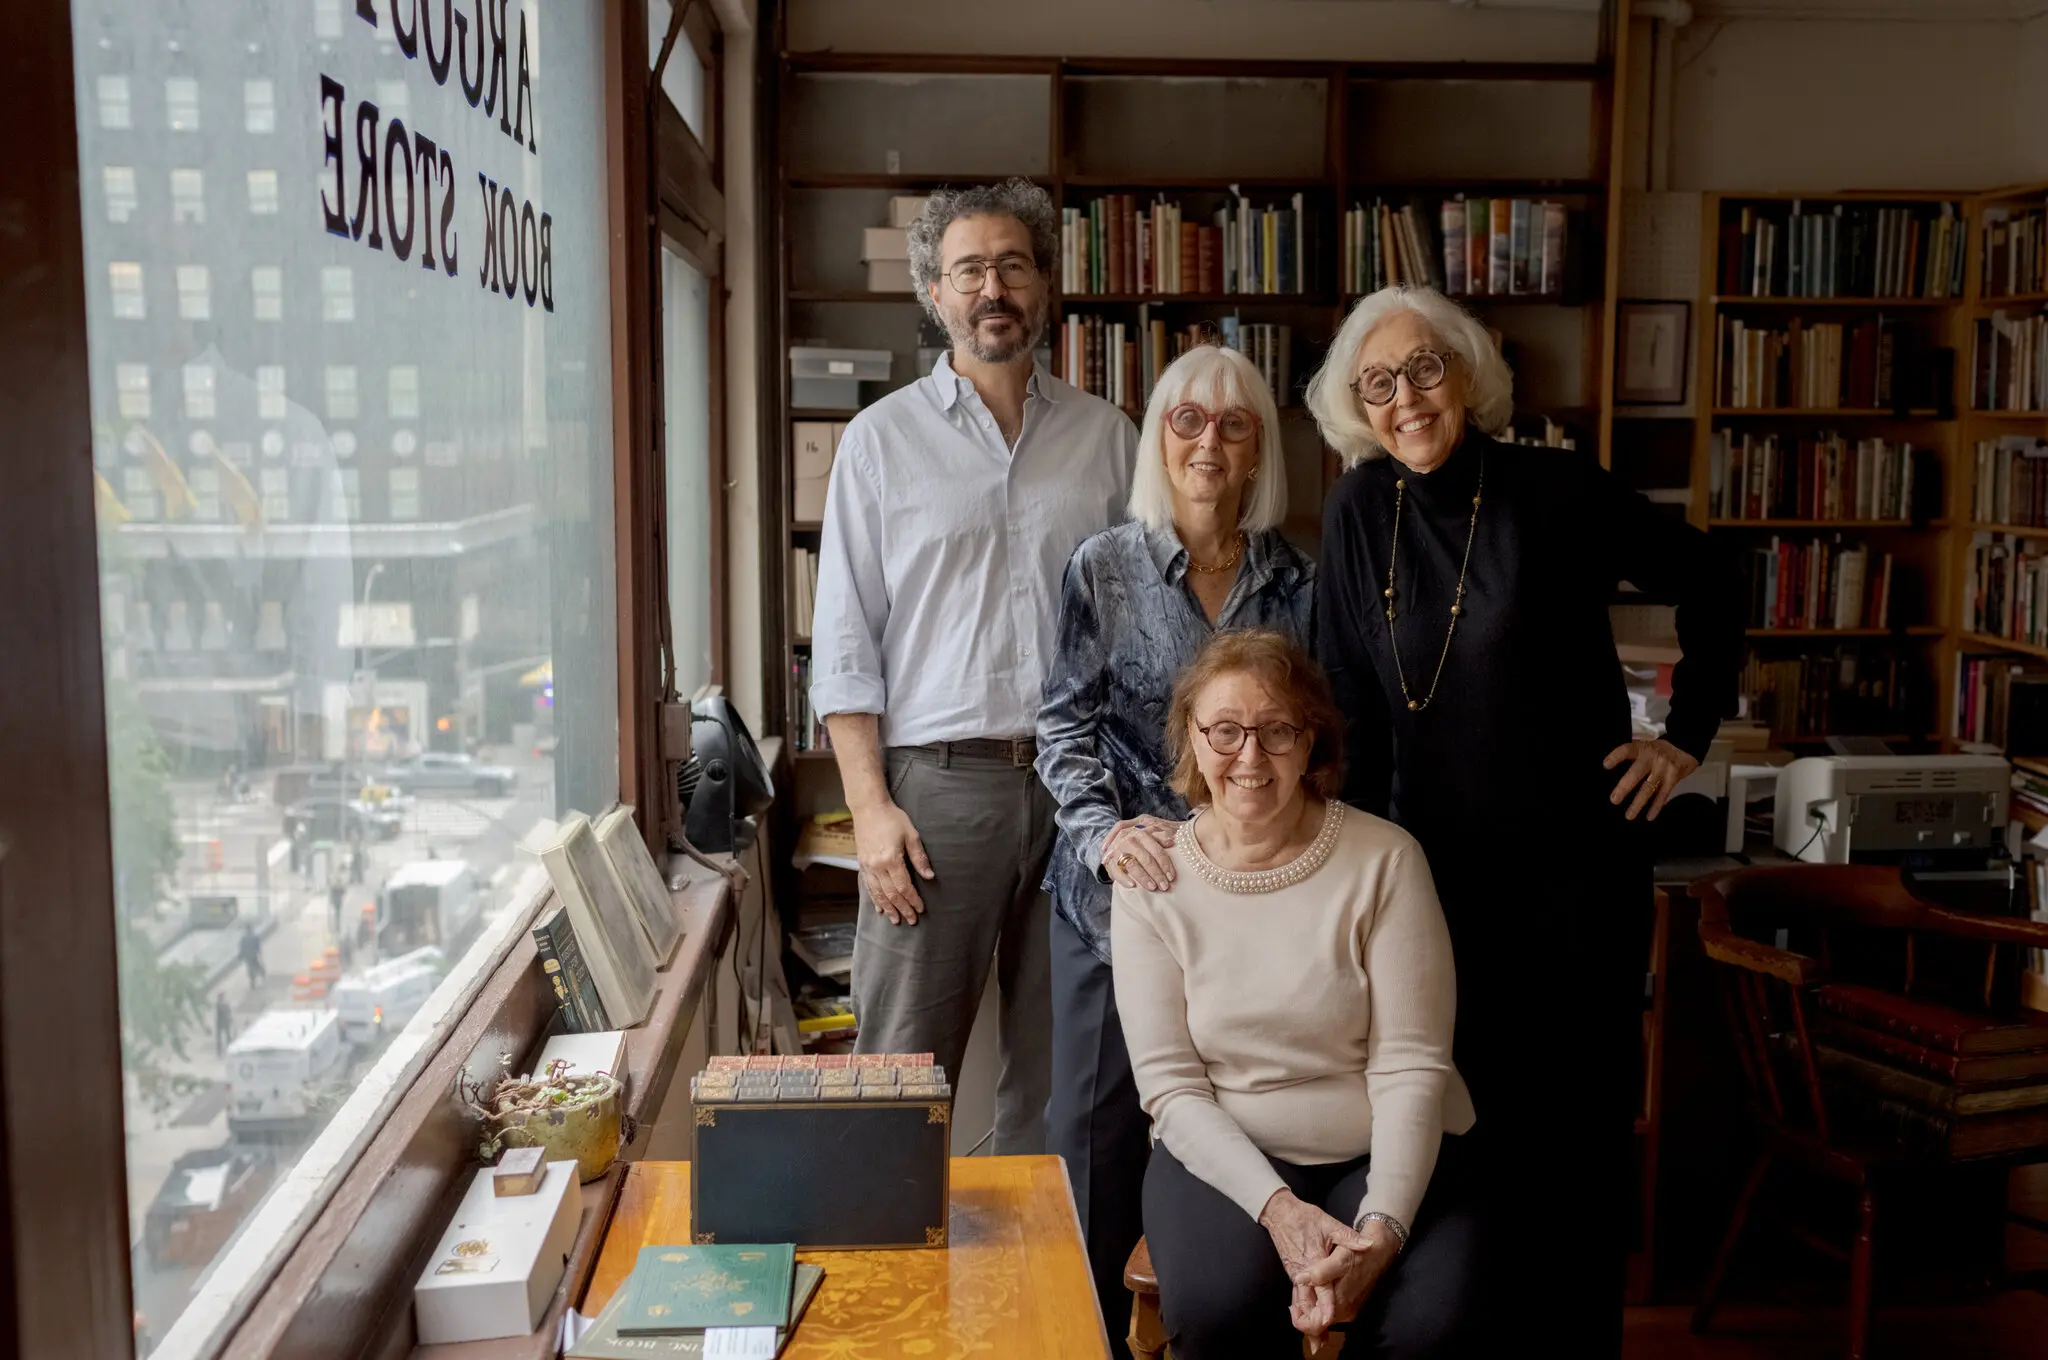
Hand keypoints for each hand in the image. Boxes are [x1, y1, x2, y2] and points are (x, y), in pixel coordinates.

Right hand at [851, 800, 934, 924]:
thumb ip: (919, 857)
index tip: (920, 909)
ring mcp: (867, 866)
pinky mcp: (862, 864)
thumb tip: (929, 876)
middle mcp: (877, 866)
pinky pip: (868, 886)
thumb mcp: (911, 835)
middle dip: (902, 909)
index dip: (913, 900)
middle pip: (891, 894)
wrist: (868, 807)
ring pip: (878, 894)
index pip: (904, 887)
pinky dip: (874, 899)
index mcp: (891, 859)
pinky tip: (879, 908)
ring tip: (895, 920)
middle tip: (911, 920)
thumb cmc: (892, 818)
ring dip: (887, 908)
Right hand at [1100, 816, 1178, 890]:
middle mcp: (1128, 839)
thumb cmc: (1139, 841)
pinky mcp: (1108, 860)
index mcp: (1140, 832)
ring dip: (1144, 878)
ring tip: (1152, 887)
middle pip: (1146, 858)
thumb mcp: (1149, 834)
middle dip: (1156, 874)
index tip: (1171, 876)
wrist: (1116, 842)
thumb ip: (1160, 836)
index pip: (1156, 849)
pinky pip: (1116, 871)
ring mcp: (1117, 849)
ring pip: (1133, 865)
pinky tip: (1133, 886)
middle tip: (1164, 886)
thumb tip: (1171, 841)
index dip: (1165, 863)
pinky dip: (1124, 879)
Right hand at [1259, 1191, 1373, 1334]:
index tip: (1330, 1318)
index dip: (1326, 1303)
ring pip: (1300, 1303)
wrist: (1279, 1213)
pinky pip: (1297, 1297)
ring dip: (1307, 1322)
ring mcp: (1295, 1274)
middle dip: (1313, 1323)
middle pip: (1307, 1303)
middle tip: (1320, 1343)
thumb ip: (1349, 1237)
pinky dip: (1301, 1312)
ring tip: (1316, 1342)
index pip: (1321, 1286)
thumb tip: (1368, 1244)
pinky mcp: (1293, 1274)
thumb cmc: (1304, 1217)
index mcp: (1312, 1260)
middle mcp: (1302, 1272)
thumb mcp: (1328, 1223)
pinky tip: (1305, 1322)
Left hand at [1289, 1219, 1400, 1342]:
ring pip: (1321, 1317)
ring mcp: (1348, 1310)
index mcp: (1340, 1305)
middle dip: (1303, 1308)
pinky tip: (1314, 1288)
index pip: (1314, 1327)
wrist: (1378, 1252)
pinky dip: (1318, 1303)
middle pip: (1316, 1324)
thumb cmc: (1358, 1255)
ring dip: (1310, 1304)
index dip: (1299, 1318)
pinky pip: (1329, 1311)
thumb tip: (1300, 1280)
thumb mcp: (1339, 1259)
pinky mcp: (1350, 1304)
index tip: (1293, 1302)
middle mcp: (1345, 1313)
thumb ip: (1321, 1272)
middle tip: (1298, 1287)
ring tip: (1305, 1284)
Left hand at [1603, 738, 1699, 821]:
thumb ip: (1633, 756)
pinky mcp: (1673, 779)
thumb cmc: (1659, 750)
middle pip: (1636, 773)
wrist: (1686, 748)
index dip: (1616, 756)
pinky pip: (1663, 795)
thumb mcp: (1646, 746)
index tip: (1606, 765)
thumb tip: (1610, 769)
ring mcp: (1664, 769)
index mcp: (1643, 748)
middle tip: (1614, 800)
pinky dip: (1656, 807)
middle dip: (1624, 787)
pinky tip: (1649, 816)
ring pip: (1649, 788)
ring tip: (1629, 815)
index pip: (1628, 750)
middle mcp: (1653, 758)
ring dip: (1638, 803)